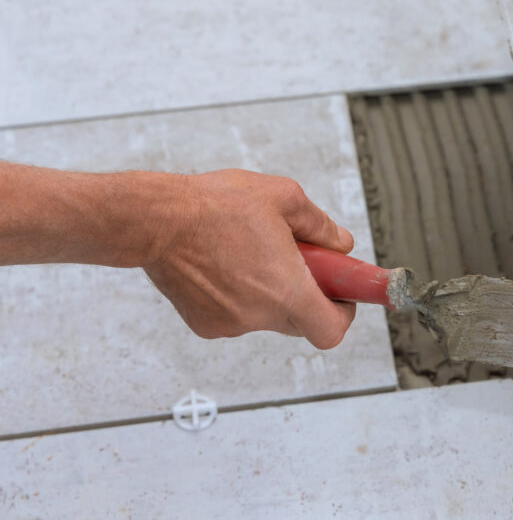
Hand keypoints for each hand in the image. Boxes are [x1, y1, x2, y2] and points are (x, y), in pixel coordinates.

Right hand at [144, 169, 356, 348]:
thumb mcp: (284, 198)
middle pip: (301, 322)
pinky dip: (241, 295)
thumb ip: (321, 226)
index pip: (330, 330)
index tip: (340, 294)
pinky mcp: (205, 325)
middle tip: (299, 263)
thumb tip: (341, 244)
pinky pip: (238, 315)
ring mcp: (230, 325)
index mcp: (285, 290)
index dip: (342, 315)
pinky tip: (224, 263)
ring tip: (251, 252)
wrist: (154, 221)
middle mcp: (258, 316)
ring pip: (267, 316)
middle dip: (308, 296)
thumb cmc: (217, 204)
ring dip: (270, 292)